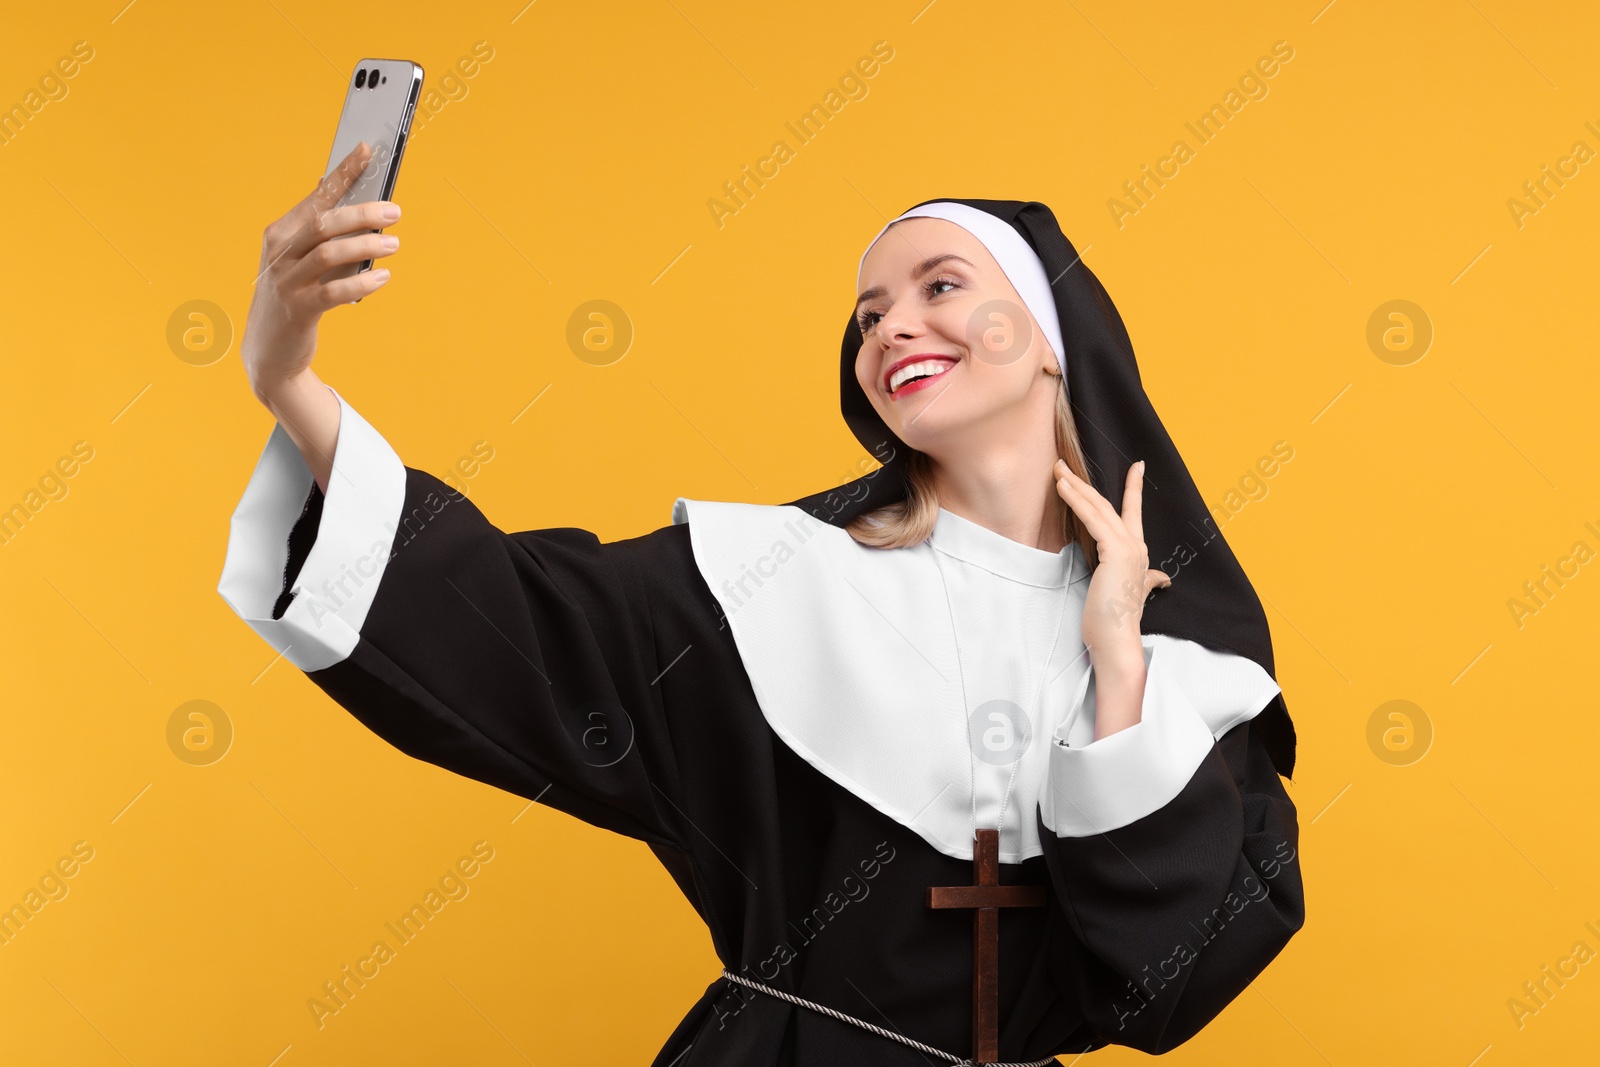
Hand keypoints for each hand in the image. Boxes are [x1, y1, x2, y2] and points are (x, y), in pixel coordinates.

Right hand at [242, 141, 401, 401]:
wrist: (270, 351)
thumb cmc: (296, 297)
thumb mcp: (303, 261)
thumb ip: (324, 234)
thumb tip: (355, 198)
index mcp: (281, 234)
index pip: (316, 196)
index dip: (342, 173)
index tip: (367, 151)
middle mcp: (279, 254)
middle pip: (324, 223)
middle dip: (362, 213)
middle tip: (395, 211)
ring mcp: (286, 282)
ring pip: (329, 254)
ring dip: (366, 245)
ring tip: (394, 244)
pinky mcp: (298, 311)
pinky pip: (333, 292)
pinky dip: (361, 282)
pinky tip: (382, 277)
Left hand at [1053, 457, 1170, 659]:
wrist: (1118, 641)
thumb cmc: (1116, 621)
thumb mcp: (1132, 594)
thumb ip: (1147, 581)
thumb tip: (1161, 579)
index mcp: (1138, 553)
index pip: (1133, 513)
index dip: (1133, 488)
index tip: (1137, 466)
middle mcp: (1136, 546)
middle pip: (1108, 505)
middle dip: (1085, 481)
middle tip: (1063, 463)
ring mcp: (1127, 547)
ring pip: (1098, 507)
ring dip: (1076, 486)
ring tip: (1057, 470)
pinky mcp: (1114, 551)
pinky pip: (1092, 519)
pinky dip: (1077, 501)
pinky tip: (1063, 488)